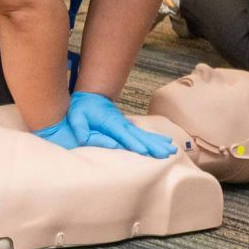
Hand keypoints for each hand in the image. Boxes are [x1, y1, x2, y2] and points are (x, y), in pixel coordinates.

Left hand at [37, 90, 175, 156]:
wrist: (90, 95)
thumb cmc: (82, 108)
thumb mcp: (76, 117)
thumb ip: (80, 128)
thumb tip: (85, 139)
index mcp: (111, 123)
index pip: (124, 135)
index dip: (134, 143)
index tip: (146, 152)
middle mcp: (122, 124)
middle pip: (140, 136)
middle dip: (153, 145)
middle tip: (167, 153)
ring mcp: (126, 125)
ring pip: (145, 135)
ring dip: (159, 142)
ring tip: (172, 149)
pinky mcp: (127, 127)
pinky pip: (143, 134)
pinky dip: (155, 139)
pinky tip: (165, 143)